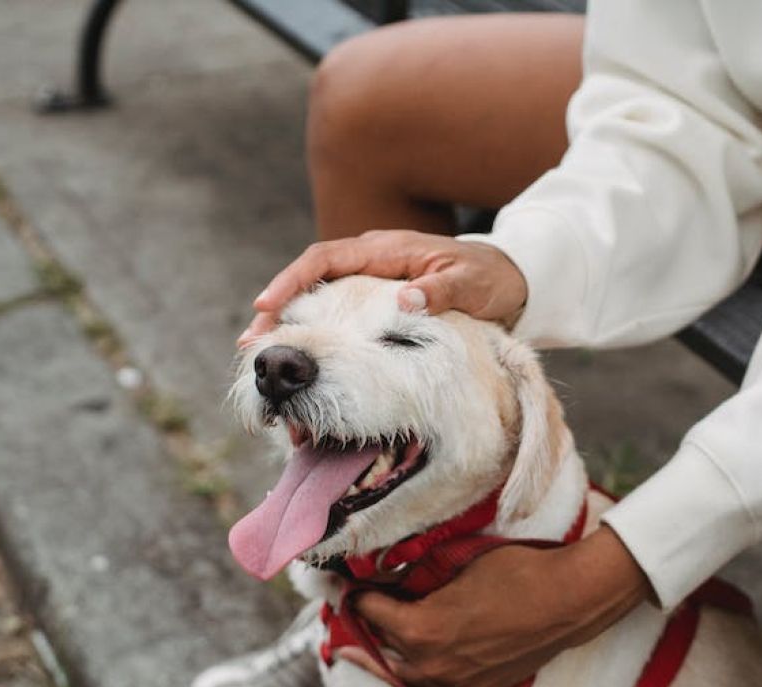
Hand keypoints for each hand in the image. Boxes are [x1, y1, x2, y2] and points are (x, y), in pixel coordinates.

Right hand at [239, 230, 527, 345]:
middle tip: (252, 341)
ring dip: (294, 324)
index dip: (293, 280)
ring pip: (320, 298)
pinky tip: (305, 361)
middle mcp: (371, 260)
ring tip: (264, 354)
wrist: (509, 280)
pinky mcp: (377, 301)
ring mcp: (371, 280)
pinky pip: (339, 314)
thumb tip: (406, 299)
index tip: (267, 305)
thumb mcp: (471, 285)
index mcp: (386, 249)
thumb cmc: (489, 279)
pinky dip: (318, 334)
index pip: (326, 258)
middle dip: (279, 307)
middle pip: (311, 279)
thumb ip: (441, 292)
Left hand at [335, 525, 654, 686]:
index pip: (371, 611)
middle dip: (361, 629)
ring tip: (357, 653)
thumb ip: (423, 577)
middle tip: (344, 618)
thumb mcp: (459, 564)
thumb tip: (397, 573)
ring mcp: (454, 682)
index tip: (350, 585)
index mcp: (419, 627)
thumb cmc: (515, 572)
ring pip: (402, 678)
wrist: (565, 600)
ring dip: (379, 662)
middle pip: (379, 649)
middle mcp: (430, 662)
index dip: (358, 595)